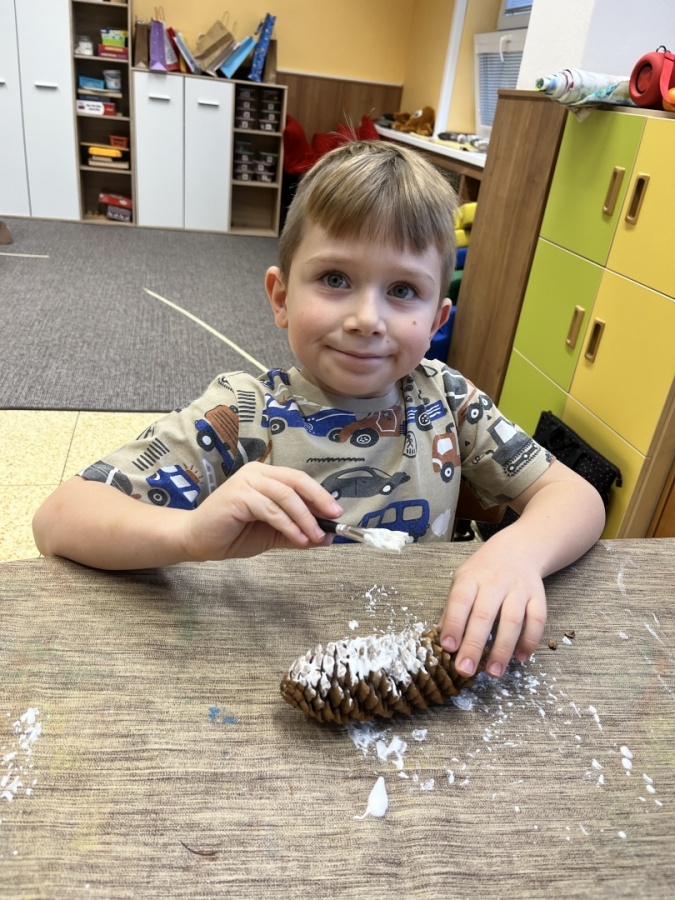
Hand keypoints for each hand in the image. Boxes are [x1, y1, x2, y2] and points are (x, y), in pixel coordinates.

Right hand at [184, 462, 343, 560]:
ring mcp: (246, 482)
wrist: (197, 540)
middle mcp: (257, 473)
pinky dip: (288, 524)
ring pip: (286, 496)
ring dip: (304, 518)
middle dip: (319, 500)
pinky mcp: (238, 496)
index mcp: (266, 476)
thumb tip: (327, 536)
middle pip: (296, 481)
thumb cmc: (233, 533)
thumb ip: (297, 532)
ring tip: (314, 537)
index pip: (299, 480)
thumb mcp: (273, 533)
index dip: (320, 494)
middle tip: (333, 519)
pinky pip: (271, 509)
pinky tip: (298, 538)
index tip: (337, 513)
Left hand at [437, 541, 546, 678]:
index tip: (447, 648)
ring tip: (493, 672)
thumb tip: (439, 640)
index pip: (460, 601)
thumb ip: (452, 610)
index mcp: (471, 578)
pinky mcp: (538, 596)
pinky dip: (530, 640)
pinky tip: (521, 657)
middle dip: (474, 645)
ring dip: (503, 649)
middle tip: (465, 670)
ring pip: (512, 620)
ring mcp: (518, 589)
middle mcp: (495, 582)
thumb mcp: (462, 582)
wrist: (516, 550)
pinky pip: (537, 620)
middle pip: (484, 615)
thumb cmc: (482, 572)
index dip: (454, 624)